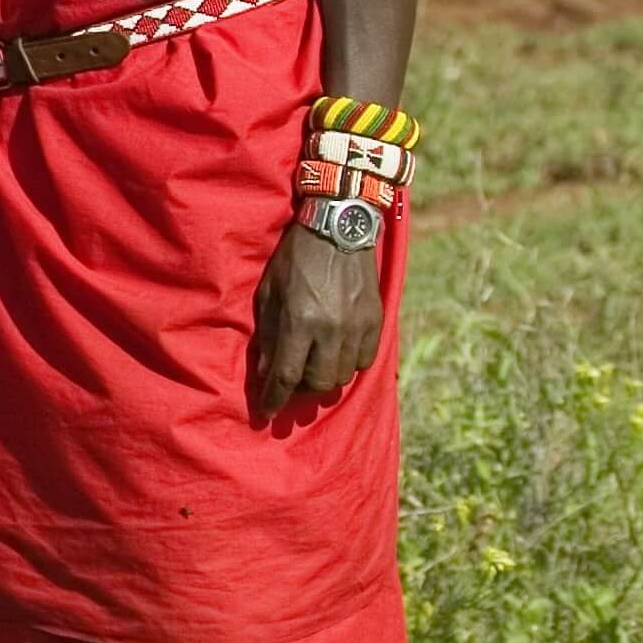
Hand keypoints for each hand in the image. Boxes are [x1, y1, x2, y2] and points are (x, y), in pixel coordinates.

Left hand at [252, 220, 385, 411]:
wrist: (338, 228)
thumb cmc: (295, 258)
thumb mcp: (269, 292)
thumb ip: (269, 335)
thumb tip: (267, 372)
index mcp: (299, 322)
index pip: (286, 376)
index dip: (274, 399)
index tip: (267, 413)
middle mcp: (330, 330)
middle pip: (319, 383)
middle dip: (301, 389)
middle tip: (292, 380)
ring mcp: (357, 327)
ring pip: (342, 376)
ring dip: (325, 377)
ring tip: (313, 364)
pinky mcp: (375, 321)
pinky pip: (363, 361)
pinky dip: (348, 364)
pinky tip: (336, 352)